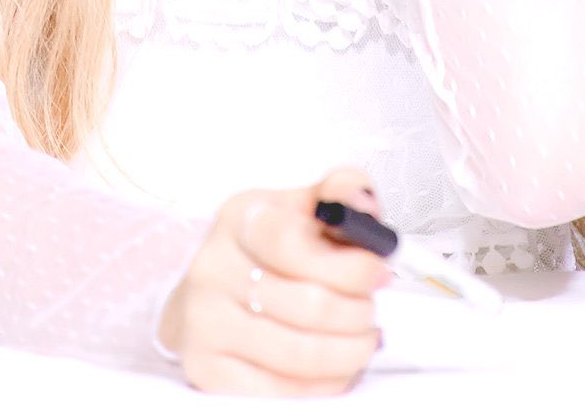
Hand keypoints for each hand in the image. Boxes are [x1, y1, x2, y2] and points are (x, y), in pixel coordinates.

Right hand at [156, 164, 391, 395]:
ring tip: (362, 339)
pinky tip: (338, 366)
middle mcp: (214, 269)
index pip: (294, 244)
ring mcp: (206, 323)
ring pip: (302, 354)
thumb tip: (364, 200)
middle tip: (371, 311)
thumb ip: (338, 194)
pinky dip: (327, 384)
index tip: (379, 272)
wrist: (209, 293)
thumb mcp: (298, 209)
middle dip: (358, 313)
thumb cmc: (266, 251)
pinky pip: (286, 391)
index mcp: (239, 220)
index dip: (349, 264)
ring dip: (351, 351)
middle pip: (308, 306)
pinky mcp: (208, 372)